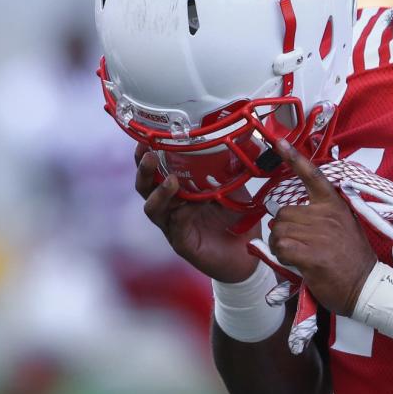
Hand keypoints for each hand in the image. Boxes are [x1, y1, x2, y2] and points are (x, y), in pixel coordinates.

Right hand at [134, 143, 257, 282]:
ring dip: (159, 193)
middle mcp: (170, 208)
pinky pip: (176, 226)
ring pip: (154, 209)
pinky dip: (184, 213)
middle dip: (144, 171)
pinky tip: (195, 204)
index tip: (145, 140)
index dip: (146, 157)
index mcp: (178, 192)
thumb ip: (224, 170)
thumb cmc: (235, 220)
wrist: (248, 254)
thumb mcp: (231, 188)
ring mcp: (173, 227)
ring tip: (171, 180)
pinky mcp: (182, 244)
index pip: (155, 171)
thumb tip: (227, 143)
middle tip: (149, 155)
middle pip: (145, 188)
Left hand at [266, 140, 377, 315]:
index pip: (312, 176)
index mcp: (334, 205)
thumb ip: (320, 214)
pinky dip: (281, 256)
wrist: (366, 286)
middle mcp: (326, 215)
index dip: (294, 157)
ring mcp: (319, 234)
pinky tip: (295, 262)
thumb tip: (289, 214)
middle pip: (284, 212)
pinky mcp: (311, 254)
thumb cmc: (351, 258)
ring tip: (298, 254)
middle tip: (298, 244)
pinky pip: (280, 247)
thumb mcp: (343, 226)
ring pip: (279, 230)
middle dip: (283, 229)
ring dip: (281, 244)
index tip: (278, 141)